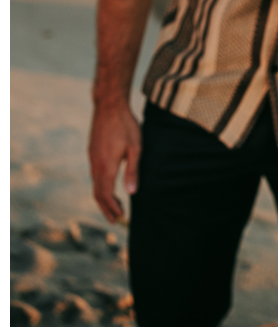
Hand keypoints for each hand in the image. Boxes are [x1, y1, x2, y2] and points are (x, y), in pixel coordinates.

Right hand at [88, 101, 141, 222]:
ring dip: (104, 198)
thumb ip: (133, 171)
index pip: (106, 194)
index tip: (121, 217)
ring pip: (95, 185)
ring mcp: (92, 158)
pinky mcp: (92, 152)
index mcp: (106, 165)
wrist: (109, 106)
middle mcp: (96, 164)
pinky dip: (101, 187)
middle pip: (98, 193)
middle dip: (106, 208)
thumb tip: (133, 193)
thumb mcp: (136, 147)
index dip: (113, 208)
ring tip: (114, 207)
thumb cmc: (126, 125)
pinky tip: (109, 187)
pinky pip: (94, 175)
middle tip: (115, 220)